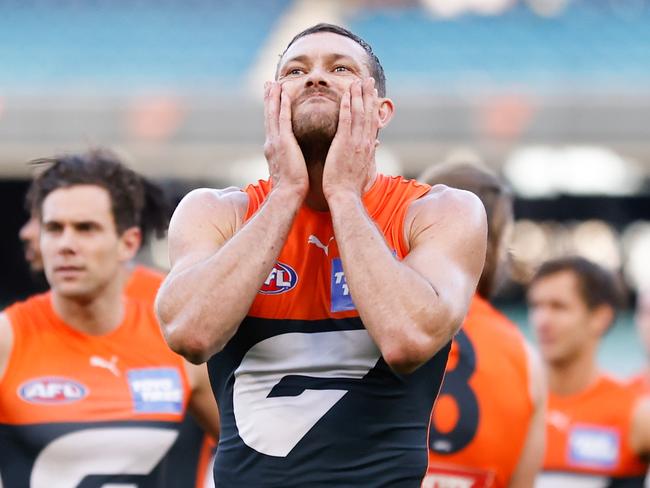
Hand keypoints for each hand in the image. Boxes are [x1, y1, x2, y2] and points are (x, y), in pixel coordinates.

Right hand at [263, 81, 308, 197]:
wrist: (288, 195)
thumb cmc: (292, 187)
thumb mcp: (289, 170)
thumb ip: (289, 160)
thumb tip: (293, 159)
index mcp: (274, 149)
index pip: (273, 125)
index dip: (272, 111)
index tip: (272, 98)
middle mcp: (272, 142)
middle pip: (269, 116)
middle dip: (269, 99)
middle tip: (268, 84)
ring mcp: (276, 142)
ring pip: (273, 114)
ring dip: (273, 97)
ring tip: (273, 83)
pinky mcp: (283, 142)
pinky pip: (283, 119)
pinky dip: (282, 106)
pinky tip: (284, 94)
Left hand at [322, 78, 378, 200]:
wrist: (345, 196)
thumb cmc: (350, 186)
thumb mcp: (363, 169)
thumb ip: (367, 155)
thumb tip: (374, 148)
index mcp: (368, 147)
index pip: (372, 122)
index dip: (373, 105)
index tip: (373, 93)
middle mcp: (364, 142)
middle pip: (368, 113)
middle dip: (368, 95)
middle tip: (368, 79)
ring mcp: (355, 142)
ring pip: (358, 113)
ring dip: (358, 95)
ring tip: (357, 81)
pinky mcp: (344, 144)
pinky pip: (345, 120)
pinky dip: (346, 106)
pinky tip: (345, 94)